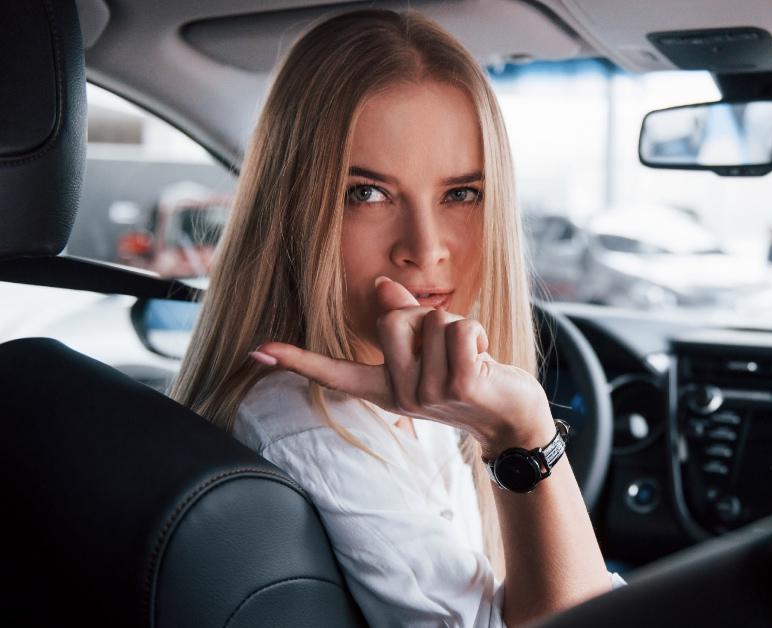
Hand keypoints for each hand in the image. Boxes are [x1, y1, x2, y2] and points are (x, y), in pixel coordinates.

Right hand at [250, 276, 554, 456]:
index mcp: (386, 389)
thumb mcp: (432, 352)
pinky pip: (460, 330)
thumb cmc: (473, 378)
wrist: (513, 419)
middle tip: (450, 350)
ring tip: (471, 359)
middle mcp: (400, 395)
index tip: (258, 351)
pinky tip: (485, 362)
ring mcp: (428, 395)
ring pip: (433, 321)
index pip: (335, 373)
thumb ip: (406, 319)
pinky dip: (477, 333)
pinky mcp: (460, 387)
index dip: (298, 359)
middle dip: (427, 318)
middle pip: (394, 319)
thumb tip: (382, 285)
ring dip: (459, 329)